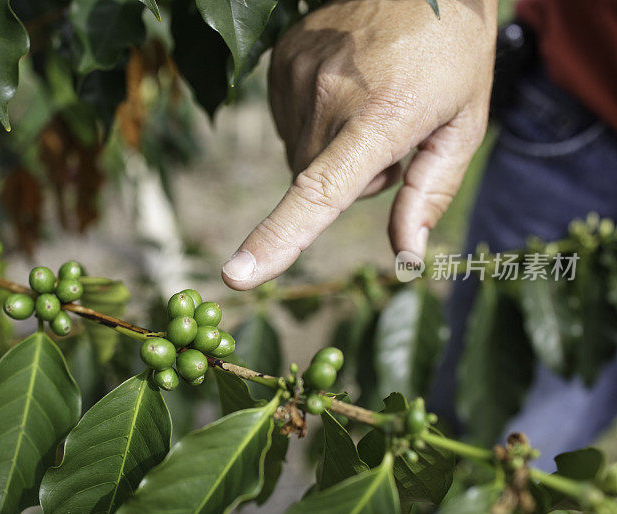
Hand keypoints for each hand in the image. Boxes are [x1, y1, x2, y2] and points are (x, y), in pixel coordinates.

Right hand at [221, 0, 496, 289]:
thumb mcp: (462, 124)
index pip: (320, 192)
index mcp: (381, 116)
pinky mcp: (281, 59)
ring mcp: (297, 72)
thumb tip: (405, 254)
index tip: (238, 274)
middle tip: (388, 132)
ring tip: (368, 102)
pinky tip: (344, 87)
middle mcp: (328, 95)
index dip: (278, 238)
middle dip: (350, 175)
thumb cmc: (453, 52)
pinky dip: (315, 118)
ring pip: (299, 153)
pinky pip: (288, 121)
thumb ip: (430, 193)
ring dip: (331, 146)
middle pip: (315, 182)